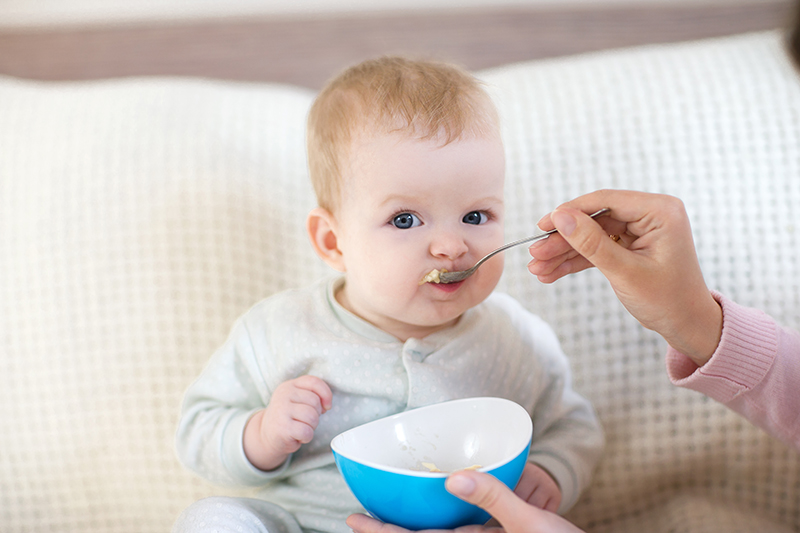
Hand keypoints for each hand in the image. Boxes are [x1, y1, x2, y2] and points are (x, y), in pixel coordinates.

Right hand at [243, 375, 331, 470]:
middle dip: (316, 415)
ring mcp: (281, 410)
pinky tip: (297, 436)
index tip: (326, 406)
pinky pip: (307, 431)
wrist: (266, 435)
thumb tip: (327, 404)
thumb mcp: (297, 400)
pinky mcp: (282, 427)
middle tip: (305, 420)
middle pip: (315, 402)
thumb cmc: (288, 417)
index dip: (326, 394)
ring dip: (312, 426)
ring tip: (301, 428)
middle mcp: (283, 395)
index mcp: (289, 385)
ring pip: (312, 417)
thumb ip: (312, 395)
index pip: (314, 382)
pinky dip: (306, 437)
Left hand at [346, 470, 582, 532]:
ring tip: (386, 512)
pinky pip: (458, 530)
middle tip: (356, 517)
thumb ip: (494, 499)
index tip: (352, 520)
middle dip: (387, 530)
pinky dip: (438, 521)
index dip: (381, 532)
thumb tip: (454, 479)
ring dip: (408, 526)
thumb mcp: (530, 524)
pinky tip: (436, 507)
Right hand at [528, 189, 721, 365]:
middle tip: (535, 254)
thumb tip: (560, 216)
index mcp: (659, 211)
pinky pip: (597, 248)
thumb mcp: (625, 272)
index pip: (606, 201)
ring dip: (564, 253)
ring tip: (538, 268)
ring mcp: (639, 231)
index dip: (571, 212)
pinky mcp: (630, 246)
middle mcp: (650, 215)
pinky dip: (576, 261)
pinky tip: (552, 272)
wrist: (688, 326)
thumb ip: (591, 243)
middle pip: (594, 220)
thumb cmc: (669, 300)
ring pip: (591, 236)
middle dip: (563, 240)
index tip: (543, 225)